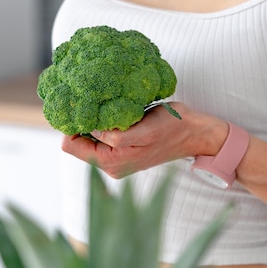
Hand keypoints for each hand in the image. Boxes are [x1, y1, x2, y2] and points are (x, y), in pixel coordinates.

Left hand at [61, 102, 227, 178]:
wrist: (195, 134)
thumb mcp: (142, 131)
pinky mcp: (122, 149)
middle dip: (83, 122)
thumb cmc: (172, 129)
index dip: (72, 125)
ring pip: (88, 136)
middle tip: (96, 102)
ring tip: (110, 107)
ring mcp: (115, 158)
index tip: (82, 106)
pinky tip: (118, 112)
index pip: (70, 145)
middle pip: (76, 141)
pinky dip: (105, 122)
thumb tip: (88, 128)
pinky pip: (101, 135)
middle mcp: (109, 165)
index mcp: (110, 162)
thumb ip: (114, 135)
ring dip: (96, 121)